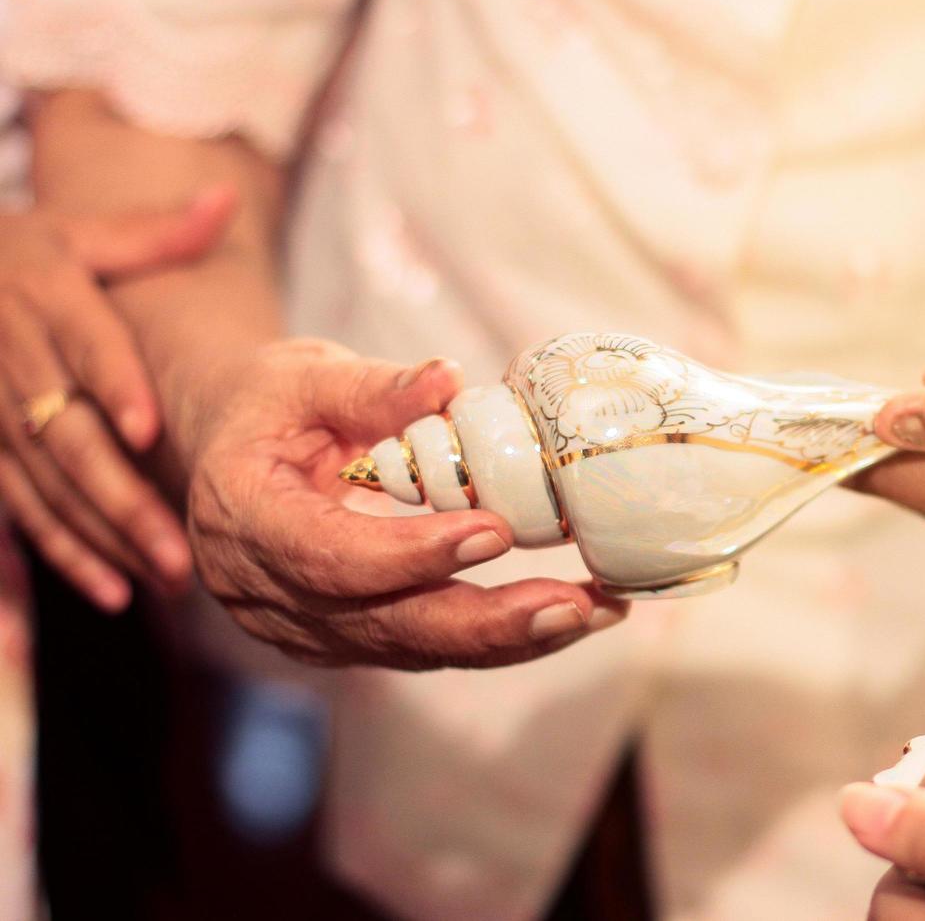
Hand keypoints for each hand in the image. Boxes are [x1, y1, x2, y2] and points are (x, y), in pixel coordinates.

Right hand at [0, 187, 235, 608]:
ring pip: (44, 484)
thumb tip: (226, 200)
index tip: (150, 429)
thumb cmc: (19, 252)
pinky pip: (17, 509)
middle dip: (121, 496)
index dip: (114, 384)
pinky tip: (110, 587)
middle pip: (68, 435)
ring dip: (101, 536)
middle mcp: (12, 358)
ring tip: (162, 579)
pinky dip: (60, 552)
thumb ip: (152, 232)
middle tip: (180, 548)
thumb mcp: (76, 231)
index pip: (84, 344)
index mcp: (44, 297)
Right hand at [182, 339, 626, 668]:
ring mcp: (305, 627)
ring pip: (415, 648)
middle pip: (385, 625)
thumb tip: (449, 382)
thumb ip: (373, 387)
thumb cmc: (267, 404)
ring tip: (595, 611)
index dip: (412, 556)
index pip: (331, 557)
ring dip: (511, 636)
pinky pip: (426, 646)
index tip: (494, 532)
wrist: (228, 447)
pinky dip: (498, 636)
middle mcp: (266, 592)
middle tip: (572, 603)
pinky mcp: (346, 638)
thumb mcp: (307, 376)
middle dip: (486, 622)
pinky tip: (567, 614)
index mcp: (244, 519)